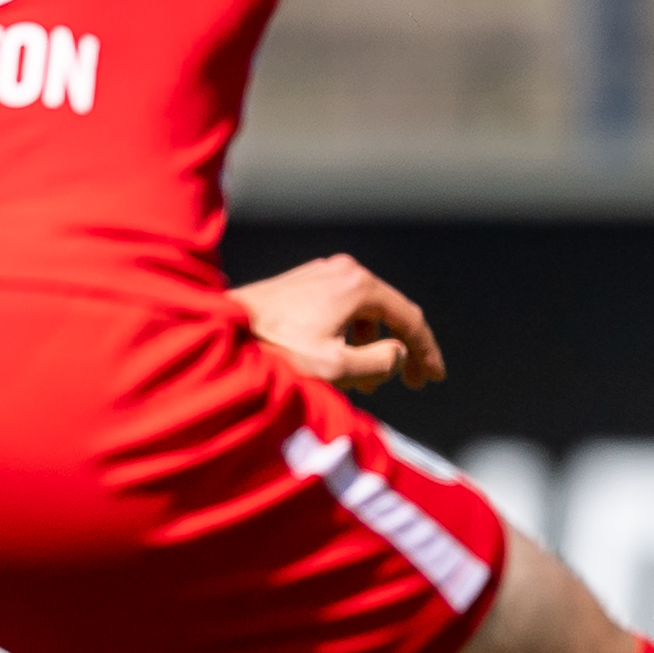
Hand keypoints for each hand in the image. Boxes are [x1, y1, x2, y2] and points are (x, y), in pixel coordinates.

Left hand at [229, 253, 445, 392]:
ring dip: (372, 345)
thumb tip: (397, 352)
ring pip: (364, 311)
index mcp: (359, 285)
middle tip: (409, 382)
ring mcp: (322, 272)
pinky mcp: (304, 281)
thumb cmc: (275, 350)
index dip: (426, 352)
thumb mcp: (337, 368)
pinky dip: (349, 334)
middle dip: (399, 350)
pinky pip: (342, 307)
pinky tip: (339, 359)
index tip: (433, 378)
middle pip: (390, 312)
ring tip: (364, 381)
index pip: (410, 319)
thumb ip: (380, 362)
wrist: (220, 330)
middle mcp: (345, 270)